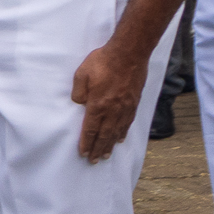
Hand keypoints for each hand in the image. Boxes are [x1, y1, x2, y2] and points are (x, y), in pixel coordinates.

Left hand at [68, 38, 156, 162]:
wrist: (129, 53)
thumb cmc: (103, 62)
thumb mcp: (82, 74)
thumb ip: (78, 92)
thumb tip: (79, 103)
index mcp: (98, 105)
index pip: (90, 129)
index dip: (87, 143)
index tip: (83, 153)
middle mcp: (113, 110)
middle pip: (104, 135)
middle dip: (98, 149)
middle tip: (94, 161)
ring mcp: (125, 107)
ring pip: (117, 131)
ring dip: (110, 144)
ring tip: (106, 154)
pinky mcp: (134, 102)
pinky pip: (127, 122)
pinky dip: (123, 133)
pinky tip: (120, 138)